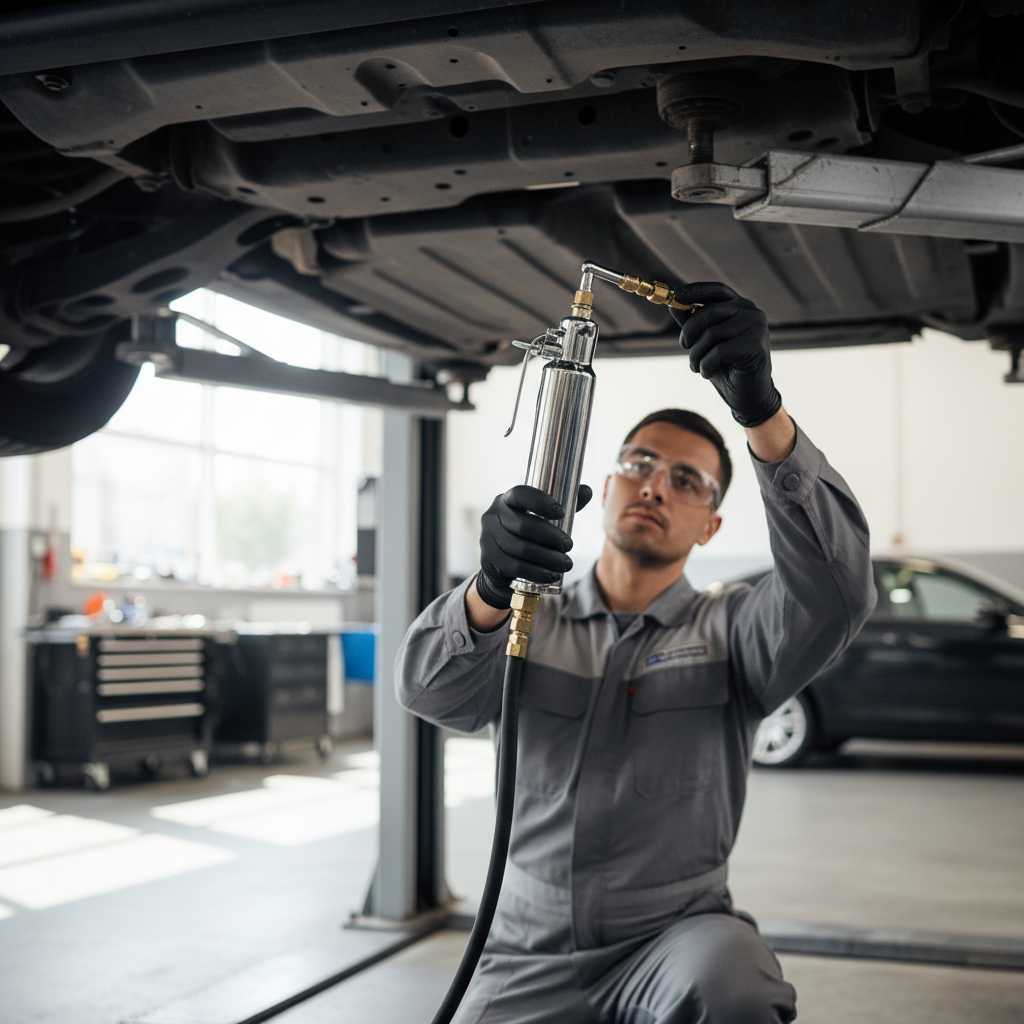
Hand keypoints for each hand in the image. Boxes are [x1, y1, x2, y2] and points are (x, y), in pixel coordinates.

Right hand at [475, 484, 592, 609]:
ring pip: (521, 549)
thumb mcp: (543, 518)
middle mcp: (492, 516)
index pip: (520, 494)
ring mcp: (487, 539)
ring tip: (566, 564)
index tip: (561, 513)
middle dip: (551, 537)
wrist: (499, 568)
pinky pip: (516, 566)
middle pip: (523, 525)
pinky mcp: (489, 561)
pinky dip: (537, 572)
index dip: (540, 502)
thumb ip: (564, 504)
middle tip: (569, 545)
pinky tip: (552, 575)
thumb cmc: (526, 536)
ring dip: (547, 558)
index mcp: (505, 500)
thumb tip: (587, 490)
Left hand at [670, 282, 781, 427]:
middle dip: (689, 332)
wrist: (746, 396)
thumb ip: (691, 322)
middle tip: (684, 347)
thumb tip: (672, 304)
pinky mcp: (757, 346)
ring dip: (697, 355)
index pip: (716, 290)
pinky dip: (706, 365)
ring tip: (698, 366)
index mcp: (739, 307)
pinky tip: (708, 373)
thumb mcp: (703, 342)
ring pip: (711, 334)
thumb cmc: (724, 366)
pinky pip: (719, 351)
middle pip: (708, 312)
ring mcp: (757, 327)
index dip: (694, 291)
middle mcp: (751, 312)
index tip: (674, 297)